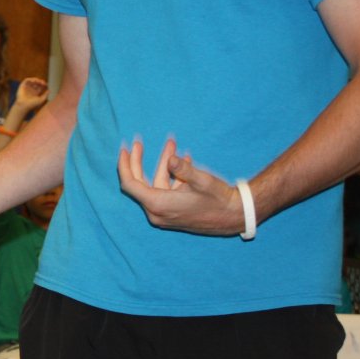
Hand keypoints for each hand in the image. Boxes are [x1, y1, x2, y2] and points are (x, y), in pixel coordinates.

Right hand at [14, 77, 48, 109]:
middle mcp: (31, 90)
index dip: (43, 84)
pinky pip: (26, 80)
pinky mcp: (22, 86)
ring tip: (38, 81)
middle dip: (40, 81)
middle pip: (37, 83)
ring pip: (32, 80)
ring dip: (36, 79)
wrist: (24, 105)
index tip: (46, 84)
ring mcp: (27, 87)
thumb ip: (45, 95)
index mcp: (35, 93)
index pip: (40, 86)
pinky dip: (30, 79)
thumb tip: (49, 90)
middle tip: (42, 82)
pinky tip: (34, 81)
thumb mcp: (41, 100)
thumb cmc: (32, 104)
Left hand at [117, 137, 244, 235]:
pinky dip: (172, 174)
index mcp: (158, 205)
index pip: (130, 184)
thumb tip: (171, 159)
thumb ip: (184, 169)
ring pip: (156, 183)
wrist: (236, 216)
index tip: (124, 148)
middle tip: (138, 142)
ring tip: (172, 142)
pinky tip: (183, 158)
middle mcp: (157, 212)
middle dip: (139, 161)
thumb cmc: (218, 199)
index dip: (124, 165)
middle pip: (139, 183)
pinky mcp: (174, 211)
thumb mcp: (202, 181)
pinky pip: (166, 189)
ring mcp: (165, 213)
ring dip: (163, 163)